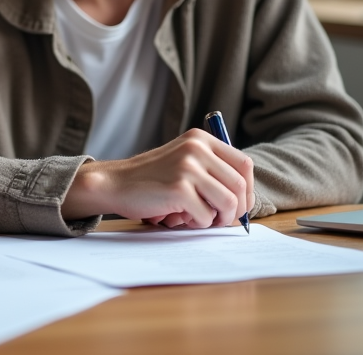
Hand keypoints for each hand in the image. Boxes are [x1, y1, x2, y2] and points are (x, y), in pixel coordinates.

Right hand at [61, 129, 254, 228]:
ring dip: (219, 219)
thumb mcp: (183, 161)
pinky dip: (198, 223)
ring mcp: (188, 167)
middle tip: (222, 219)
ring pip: (228, 202)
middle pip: (240, 185)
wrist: (115, 183)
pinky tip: (182, 218)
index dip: (247, 189)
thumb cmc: (151, 178)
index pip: (244, 164)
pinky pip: (206, 215)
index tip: (239, 205)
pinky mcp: (179, 189)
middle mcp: (196, 149)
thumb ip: (211, 170)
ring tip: (201, 220)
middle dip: (237, 209)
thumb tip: (245, 198)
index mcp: (200, 139)